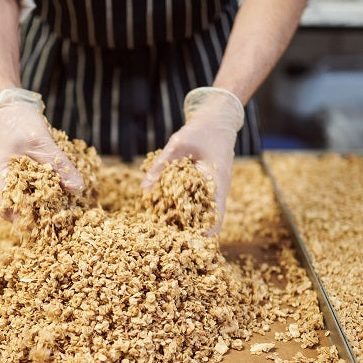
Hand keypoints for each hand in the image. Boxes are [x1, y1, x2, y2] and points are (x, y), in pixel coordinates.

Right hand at [0, 88, 84, 219]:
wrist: (10, 107)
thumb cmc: (19, 122)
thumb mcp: (41, 142)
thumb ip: (60, 166)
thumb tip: (79, 189)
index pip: (7, 210)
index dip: (26, 220)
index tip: (48, 222)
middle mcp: (0, 183)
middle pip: (18, 208)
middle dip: (40, 213)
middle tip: (64, 217)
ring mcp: (8, 179)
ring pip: (26, 199)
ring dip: (44, 202)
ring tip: (66, 206)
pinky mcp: (18, 175)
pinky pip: (30, 188)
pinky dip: (44, 191)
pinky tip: (61, 190)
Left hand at [141, 87, 243, 233]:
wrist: (218, 118)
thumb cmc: (200, 129)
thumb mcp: (177, 144)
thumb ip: (161, 167)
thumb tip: (144, 190)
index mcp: (216, 182)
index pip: (214, 218)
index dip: (202, 234)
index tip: (186, 244)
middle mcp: (218, 190)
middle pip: (208, 222)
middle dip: (191, 232)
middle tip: (169, 243)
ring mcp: (215, 189)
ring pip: (204, 214)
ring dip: (188, 223)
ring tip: (165, 232)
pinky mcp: (209, 186)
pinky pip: (200, 203)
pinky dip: (187, 209)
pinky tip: (168, 212)